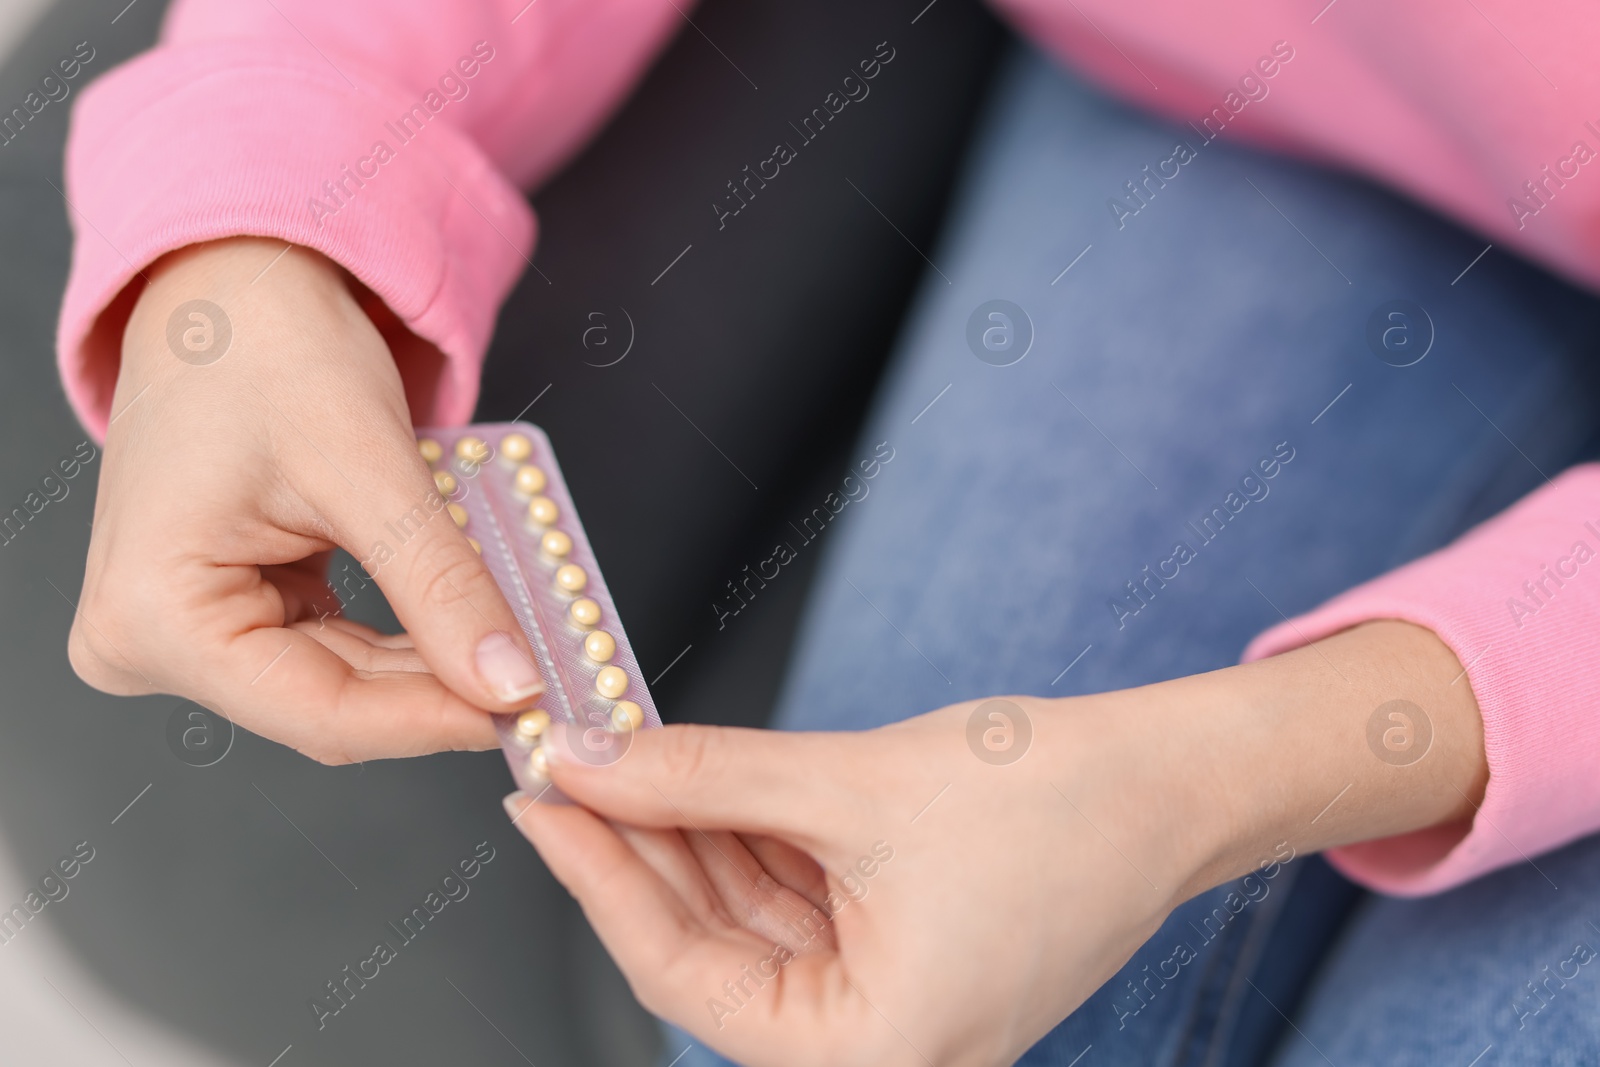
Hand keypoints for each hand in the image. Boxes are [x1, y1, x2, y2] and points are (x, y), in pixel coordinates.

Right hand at [68, 237, 543, 762]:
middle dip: (445, 694)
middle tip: (547, 690)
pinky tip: (472, 629)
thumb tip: (509, 682)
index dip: (437, 721)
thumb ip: (440, 587)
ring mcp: (187, 630)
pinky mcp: (231, 608)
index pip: (321, 713)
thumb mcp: (367, 469)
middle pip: (332, 706)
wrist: (231, 279)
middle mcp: (149, 640)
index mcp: (151, 615)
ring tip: (524, 655)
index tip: (531, 716)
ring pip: (342, 685)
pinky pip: (335, 650)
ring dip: (435, 670)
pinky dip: (408, 639)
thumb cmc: (262, 343)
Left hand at [505, 620, 1485, 1066]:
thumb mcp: (854, 785)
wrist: (1173, 780)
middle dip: (637, 846)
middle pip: (708, 946)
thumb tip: (596, 764)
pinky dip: (747, 837)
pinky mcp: (901, 951)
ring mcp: (889, 1002)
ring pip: (747, 917)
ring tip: (624, 755)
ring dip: (688, 834)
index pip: (678, 972)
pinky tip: (698, 775)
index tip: (542, 799)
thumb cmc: (1056, 801)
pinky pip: (796, 899)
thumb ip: (709, 779)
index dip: (598, 876)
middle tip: (571, 764)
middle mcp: (877, 1047)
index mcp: (871, 1051)